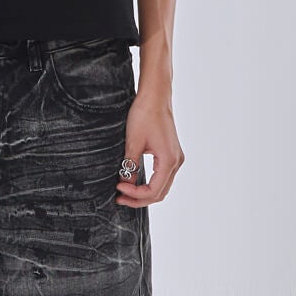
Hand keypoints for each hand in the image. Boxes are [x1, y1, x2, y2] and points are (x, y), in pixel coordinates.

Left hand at [114, 87, 183, 206]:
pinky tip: (134, 182)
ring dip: (144, 193)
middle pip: (160, 193)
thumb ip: (130, 166)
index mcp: (169, 160)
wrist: (155, 97)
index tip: (118, 188)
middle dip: (139, 199)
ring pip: (162, 187)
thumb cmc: (144, 115)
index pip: (152, 190)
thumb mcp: (133, 142)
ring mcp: (175, 158)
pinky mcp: (171, 154)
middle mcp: (176, 162)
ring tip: (125, 192)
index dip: (134, 194)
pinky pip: (162, 177)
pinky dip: (149, 184)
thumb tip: (125, 184)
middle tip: (119, 198)